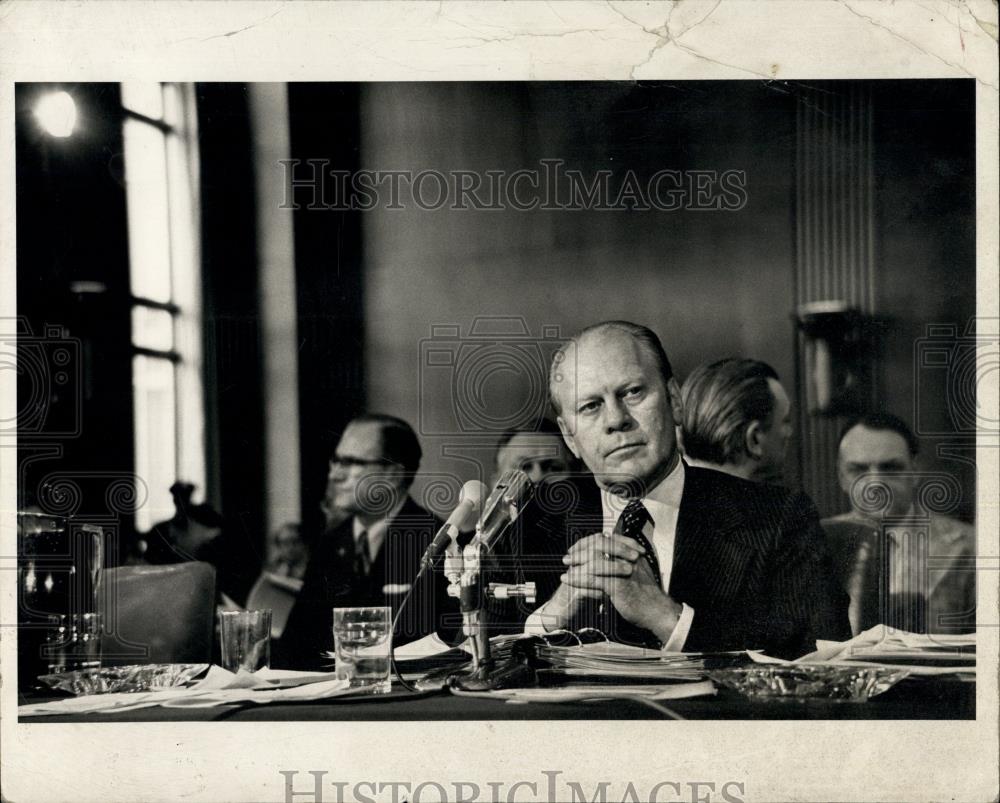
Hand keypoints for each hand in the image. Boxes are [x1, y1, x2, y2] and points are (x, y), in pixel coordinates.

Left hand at [561, 532, 681, 642]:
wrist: (658, 610)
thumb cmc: (646, 593)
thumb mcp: (637, 570)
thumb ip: (623, 561)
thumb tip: (605, 554)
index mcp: (632, 552)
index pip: (606, 538)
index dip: (589, 542)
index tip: (577, 548)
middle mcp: (628, 558)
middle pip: (599, 546)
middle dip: (580, 550)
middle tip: (568, 557)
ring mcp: (623, 571)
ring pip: (594, 562)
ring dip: (577, 563)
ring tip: (565, 567)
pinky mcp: (618, 586)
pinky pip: (593, 580)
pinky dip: (578, 579)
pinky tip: (568, 580)